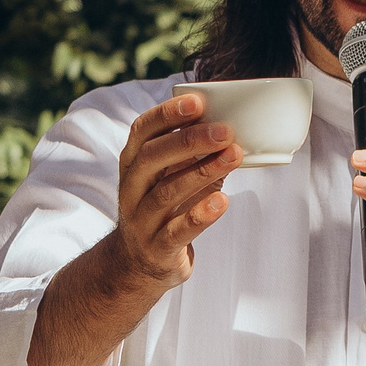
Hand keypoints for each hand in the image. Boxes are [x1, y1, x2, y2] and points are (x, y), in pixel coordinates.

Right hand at [16, 94, 238, 365]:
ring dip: (203, 172)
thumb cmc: (165, 206)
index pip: (142, 131)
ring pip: (166, 193)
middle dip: (189, 140)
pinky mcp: (156, 250)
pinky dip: (200, 215)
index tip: (200, 101)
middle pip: (153, 158)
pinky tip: (223, 200)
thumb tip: (234, 122)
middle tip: (226, 130)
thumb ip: (194, 152)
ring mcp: (140, 221)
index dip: (168, 113)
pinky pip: (176, 231)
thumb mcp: (171, 175)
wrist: (139, 264)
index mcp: (132, 163)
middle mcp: (130, 189)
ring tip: (234, 155)